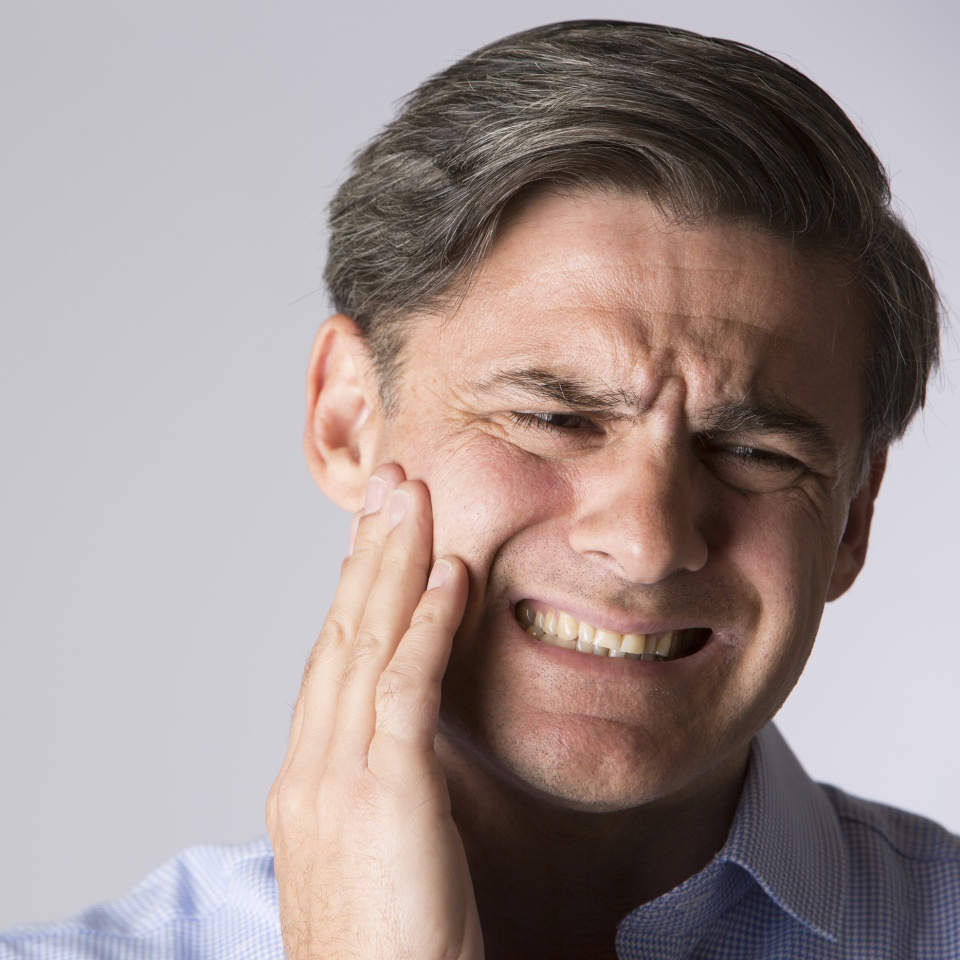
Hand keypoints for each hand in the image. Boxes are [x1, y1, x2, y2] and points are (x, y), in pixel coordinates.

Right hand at [266, 465, 482, 959]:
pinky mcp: (384, 795)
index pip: (332, 664)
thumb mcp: (373, 856)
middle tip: (391, 488)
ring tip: (413, 499)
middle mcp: (310, 769)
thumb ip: (380, 789)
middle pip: (341, 636)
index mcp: (307, 783)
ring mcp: (338, 778)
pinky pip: (405, 688)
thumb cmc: (388, 953)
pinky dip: (426, 623)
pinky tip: (450, 574)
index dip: (355, 595)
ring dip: (393, 563)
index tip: (377, 541)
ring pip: (366, 643)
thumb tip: (404, 743)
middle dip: (368, 555)